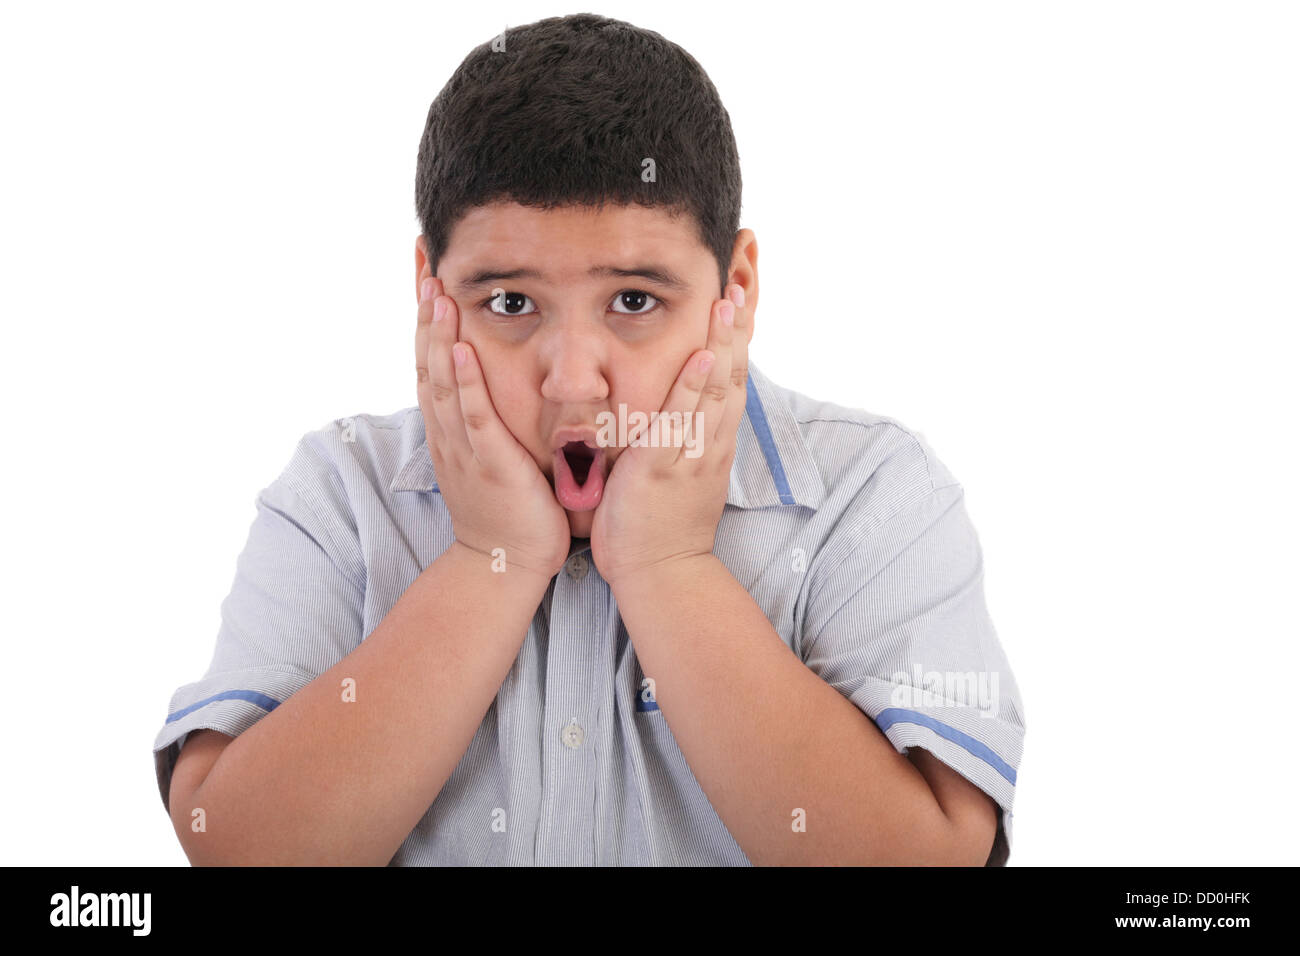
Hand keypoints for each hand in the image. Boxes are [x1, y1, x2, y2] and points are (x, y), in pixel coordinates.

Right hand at [415, 275, 570, 579]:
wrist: (504, 563)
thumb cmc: (509, 509)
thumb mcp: (491, 454)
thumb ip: (491, 418)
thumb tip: (500, 383)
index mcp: (450, 426)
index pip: (431, 360)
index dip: (426, 317)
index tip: (427, 273)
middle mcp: (448, 431)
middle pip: (427, 360)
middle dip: (425, 311)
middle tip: (424, 262)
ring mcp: (464, 447)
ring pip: (443, 381)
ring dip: (438, 334)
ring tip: (436, 290)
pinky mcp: (489, 464)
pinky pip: (474, 417)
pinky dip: (464, 382)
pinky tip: (458, 348)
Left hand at [590, 284, 748, 588]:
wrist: (660, 574)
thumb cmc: (660, 525)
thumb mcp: (678, 470)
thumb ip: (679, 436)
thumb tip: (676, 406)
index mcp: (712, 440)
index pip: (730, 376)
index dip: (735, 335)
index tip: (737, 295)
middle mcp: (710, 441)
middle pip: (732, 372)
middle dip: (737, 325)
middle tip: (740, 279)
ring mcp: (691, 453)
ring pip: (715, 389)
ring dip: (723, 341)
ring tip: (729, 299)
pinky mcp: (662, 467)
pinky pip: (682, 420)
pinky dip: (695, 386)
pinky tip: (704, 356)